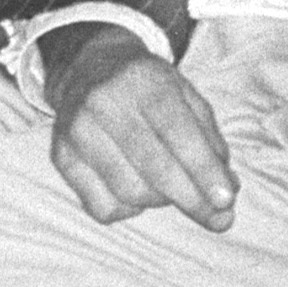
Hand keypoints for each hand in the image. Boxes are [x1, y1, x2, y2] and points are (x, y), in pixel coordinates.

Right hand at [44, 28, 237, 229]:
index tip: (226, 201)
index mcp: (143, 81)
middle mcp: (104, 103)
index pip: (177, 133)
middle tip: (217, 218)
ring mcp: (78, 131)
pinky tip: (135, 190)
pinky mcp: (61, 156)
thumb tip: (226, 194)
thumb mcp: (186, 97)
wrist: (89, 68)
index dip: (204, 171)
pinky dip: (128, 209)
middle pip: (154, 169)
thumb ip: (210, 142)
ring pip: (130, 192)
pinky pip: (102, 206)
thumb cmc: (149, 89)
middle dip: (192, 200)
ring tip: (169, 187)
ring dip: (161, 200)